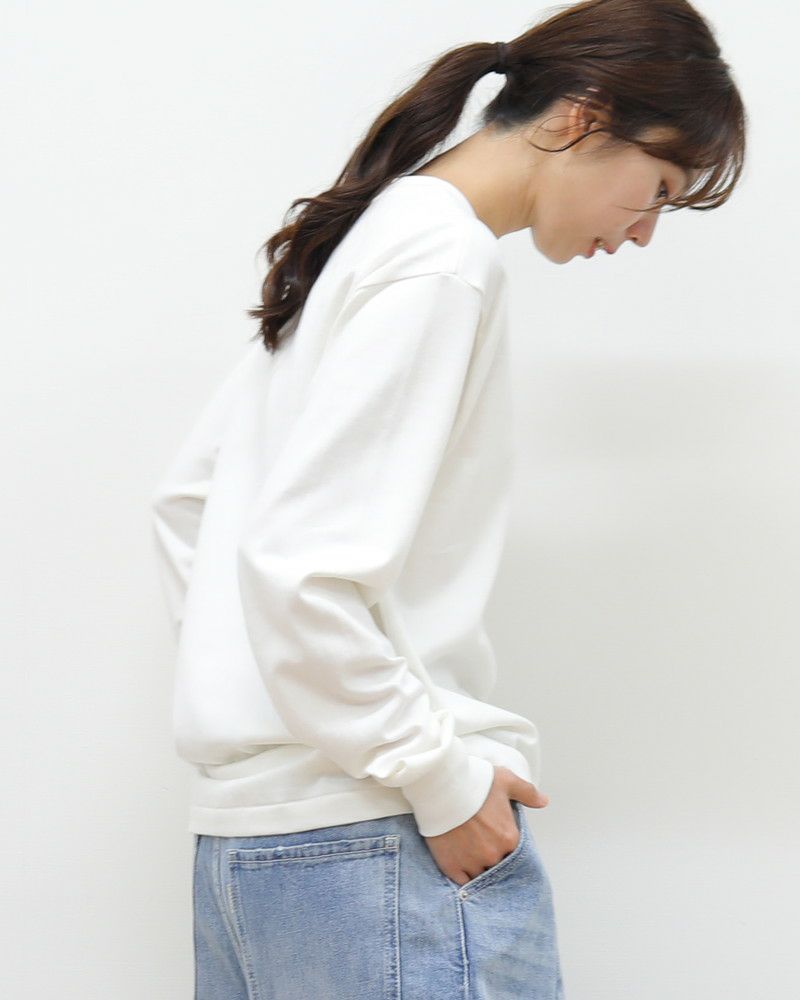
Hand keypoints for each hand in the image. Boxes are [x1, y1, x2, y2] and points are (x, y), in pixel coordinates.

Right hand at [423, 765, 549, 886]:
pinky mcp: (451, 866)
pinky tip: (460, 867)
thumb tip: (544, 801)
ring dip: (477, 867)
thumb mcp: (507, 781)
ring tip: (469, 855)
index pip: (513, 852)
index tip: (496, 837)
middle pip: (497, 864)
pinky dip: (462, 876)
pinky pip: (462, 882)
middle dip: (491, 855)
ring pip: (480, 875)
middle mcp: (493, 855)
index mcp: (509, 838)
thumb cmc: (475, 782)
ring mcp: (471, 863)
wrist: (442, 787)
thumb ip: (528, 793)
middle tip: (481, 843)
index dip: (505, 845)